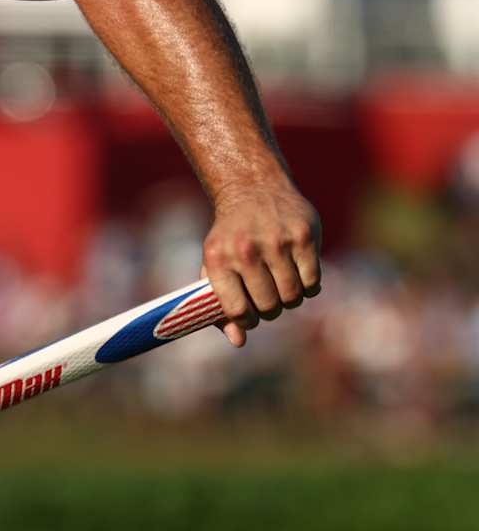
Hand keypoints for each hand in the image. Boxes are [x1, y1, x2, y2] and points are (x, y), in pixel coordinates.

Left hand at [201, 180, 322, 345]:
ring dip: (290, 299)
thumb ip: (221, 306)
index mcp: (217, 259)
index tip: (251, 314)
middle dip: (270, 309)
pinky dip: (308, 286)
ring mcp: (277, 242)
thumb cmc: (231, 238)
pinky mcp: (304, 236)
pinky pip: (313, 282)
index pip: (237, 311)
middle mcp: (246, 250)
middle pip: (269, 307)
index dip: (247, 321)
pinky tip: (298, 272)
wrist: (252, 189)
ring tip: (282, 285)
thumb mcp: (216, 266)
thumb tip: (238, 342)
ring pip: (293, 298)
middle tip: (269, 298)